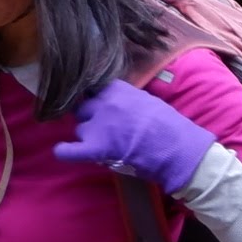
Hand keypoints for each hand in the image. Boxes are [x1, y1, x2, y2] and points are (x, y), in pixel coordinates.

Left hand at [54, 79, 221, 195]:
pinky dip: (65, 152)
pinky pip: (68, 151)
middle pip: (83, 108)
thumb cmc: (170, 125)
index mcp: (116, 89)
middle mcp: (102, 103)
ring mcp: (96, 126)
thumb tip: (116, 103)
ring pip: (80, 128)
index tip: (100, 106)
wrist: (177, 148)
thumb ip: (127, 99)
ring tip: (103, 144)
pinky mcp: (95, 148)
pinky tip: (64, 151)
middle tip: (104, 128)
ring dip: (89, 135)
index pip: (93, 89)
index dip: (96, 100)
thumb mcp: (147, 100)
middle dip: (90, 117)